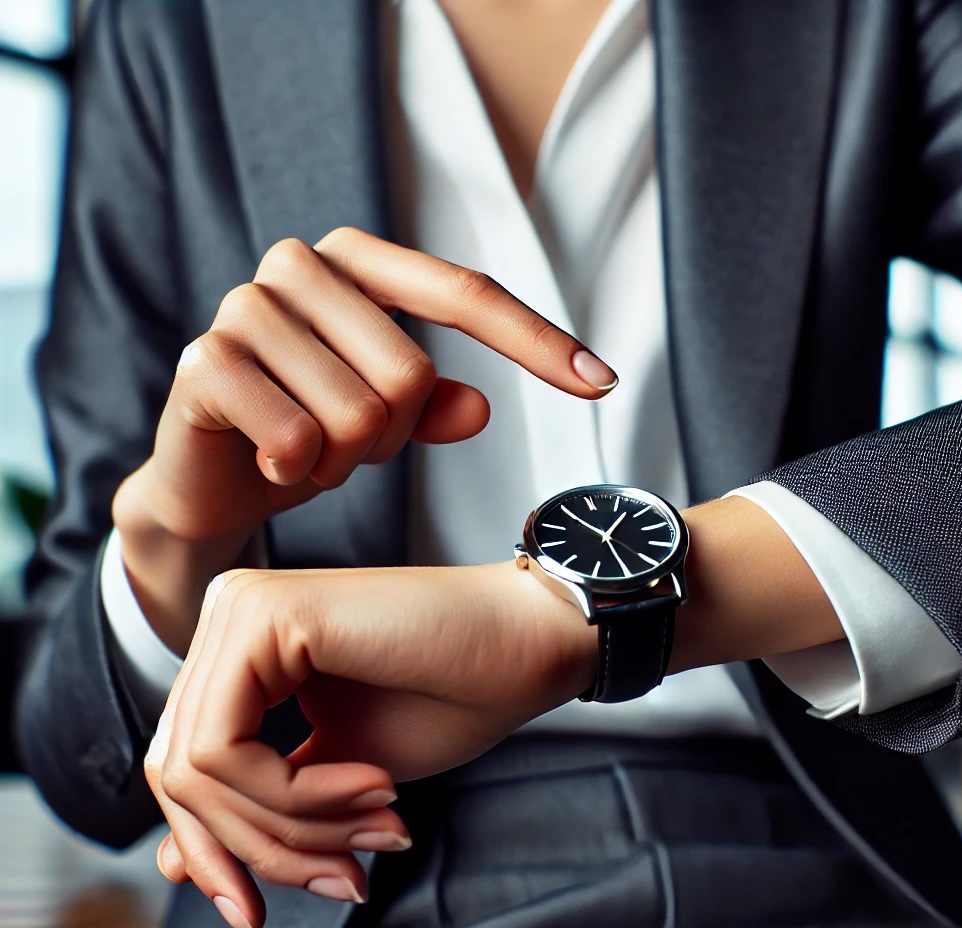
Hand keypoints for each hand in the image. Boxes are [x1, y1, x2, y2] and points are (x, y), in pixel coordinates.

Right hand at [112, 228, 616, 650]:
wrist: (209, 477)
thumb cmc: (304, 433)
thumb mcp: (383, 421)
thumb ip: (431, 405)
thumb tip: (479, 407)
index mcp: (356, 262)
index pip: (464, 293)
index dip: (535, 340)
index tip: (602, 384)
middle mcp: (299, 265)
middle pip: (412, 372)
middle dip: (391, 438)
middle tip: (347, 448)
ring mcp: (245, 307)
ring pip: (360, 415)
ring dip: (345, 463)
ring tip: (306, 455)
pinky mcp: (204, 362)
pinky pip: (299, 438)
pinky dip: (299, 473)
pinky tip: (271, 465)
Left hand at [143, 561, 595, 927]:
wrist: (527, 642)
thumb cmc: (450, 697)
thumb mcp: (334, 780)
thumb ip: (257, 811)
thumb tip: (170, 871)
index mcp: (240, 653)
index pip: (182, 771)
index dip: (216, 855)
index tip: (260, 915)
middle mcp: (226, 619)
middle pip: (180, 776)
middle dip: (259, 850)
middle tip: (347, 878)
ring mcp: (240, 609)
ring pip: (198, 772)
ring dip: (292, 828)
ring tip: (378, 827)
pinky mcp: (265, 615)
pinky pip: (226, 750)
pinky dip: (297, 796)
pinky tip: (375, 787)